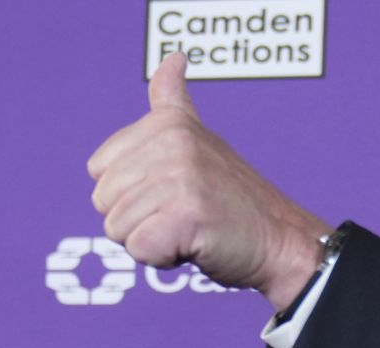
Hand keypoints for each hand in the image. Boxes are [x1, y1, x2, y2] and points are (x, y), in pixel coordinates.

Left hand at [87, 52, 331, 310]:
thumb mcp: (201, 140)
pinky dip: (162, 258)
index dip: (130, 192)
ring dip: (151, 240)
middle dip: (138, 219)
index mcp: (167, 123)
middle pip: (103, 200)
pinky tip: (195, 244)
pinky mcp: (186, 214)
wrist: (281, 241)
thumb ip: (173, 101)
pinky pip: (139, 249)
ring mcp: (180, 176)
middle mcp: (172, 142)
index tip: (172, 191)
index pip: (99, 170)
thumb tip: (173, 56)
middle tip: (184, 214)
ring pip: (117, 228)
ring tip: (190, 228)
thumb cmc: (235, 201)